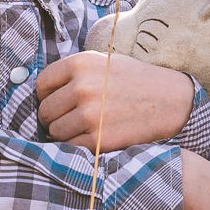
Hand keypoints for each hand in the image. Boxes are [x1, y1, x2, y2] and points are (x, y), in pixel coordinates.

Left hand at [34, 51, 193, 151]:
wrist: (170, 101)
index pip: (41, 84)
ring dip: (64, 134)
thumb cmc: (134, 81)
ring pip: (55, 132)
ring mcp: (89, 115)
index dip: (47, 95)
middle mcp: (82, 87)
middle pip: (45, 111)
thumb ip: (73, 73)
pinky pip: (71, 147)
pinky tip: (94, 136)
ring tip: (84, 127)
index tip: (58, 101)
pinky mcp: (98, 139)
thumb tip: (39, 93)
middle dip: (53, 117)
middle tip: (71, 118)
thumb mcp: (103, 62)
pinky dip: (78, 145)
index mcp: (80, 64)